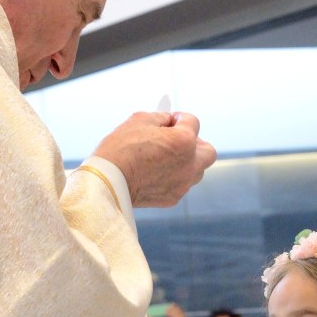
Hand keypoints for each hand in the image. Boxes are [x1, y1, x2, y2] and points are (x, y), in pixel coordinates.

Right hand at [94, 111, 215, 206]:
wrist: (108, 182)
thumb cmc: (121, 148)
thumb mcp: (140, 120)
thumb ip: (161, 118)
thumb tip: (169, 121)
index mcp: (184, 141)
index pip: (193, 122)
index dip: (179, 119)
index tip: (170, 121)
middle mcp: (190, 164)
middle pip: (208, 152)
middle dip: (196, 143)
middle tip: (178, 140)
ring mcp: (183, 183)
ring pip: (197, 171)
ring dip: (188, 162)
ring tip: (167, 158)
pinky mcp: (173, 198)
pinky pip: (182, 184)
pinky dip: (174, 178)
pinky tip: (156, 173)